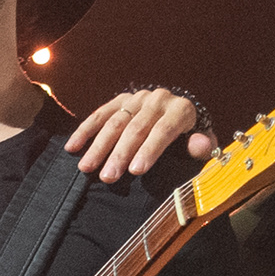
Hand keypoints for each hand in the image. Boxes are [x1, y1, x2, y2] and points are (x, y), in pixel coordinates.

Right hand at [62, 85, 213, 183]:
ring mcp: (137, 99)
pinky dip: (85, 131)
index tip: (136, 170)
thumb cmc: (190, 139)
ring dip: (99, 146)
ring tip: (87, 168)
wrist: (179, 115)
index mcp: (181, 109)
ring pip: (115, 122)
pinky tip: (73, 147)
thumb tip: (200, 145)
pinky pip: (100, 114)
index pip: (164, 129)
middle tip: (108, 177)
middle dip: (120, 153)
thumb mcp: (201, 144)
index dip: (150, 149)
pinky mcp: (121, 100)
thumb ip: (201, 147)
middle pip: (135, 127)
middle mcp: (159, 99)